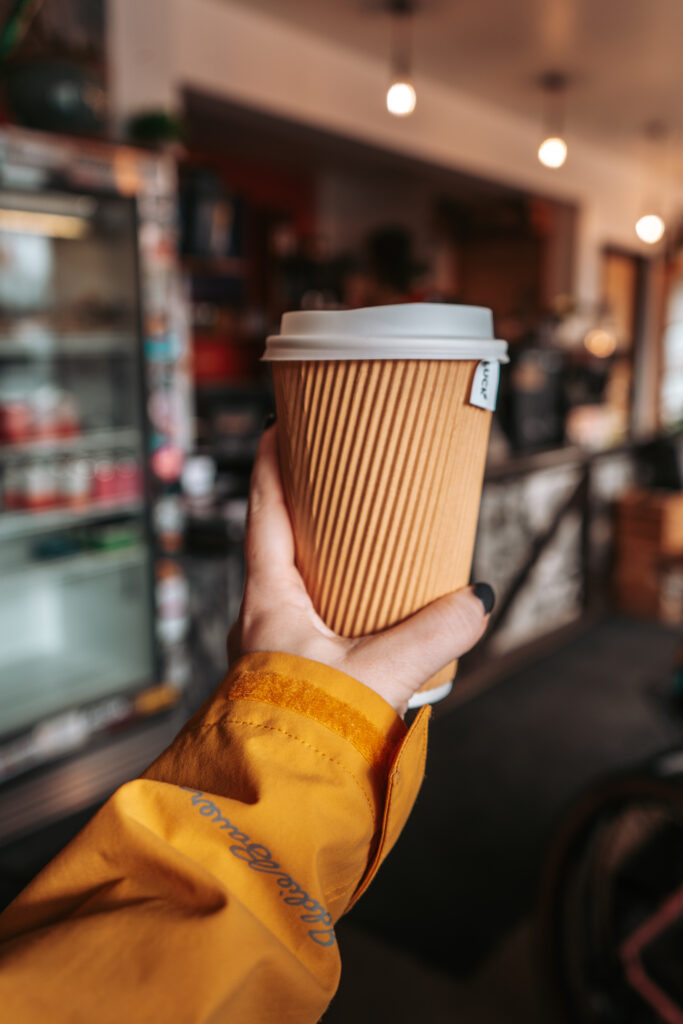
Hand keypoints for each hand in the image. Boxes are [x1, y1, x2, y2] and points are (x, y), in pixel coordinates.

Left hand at [228, 426, 492, 716]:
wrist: (274, 799)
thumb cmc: (306, 728)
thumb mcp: (379, 674)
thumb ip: (434, 635)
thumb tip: (477, 602)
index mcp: (267, 599)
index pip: (264, 511)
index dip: (271, 464)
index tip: (282, 425)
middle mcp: (260, 617)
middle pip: (276, 542)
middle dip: (303, 507)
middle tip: (336, 478)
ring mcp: (270, 648)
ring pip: (293, 584)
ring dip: (319, 558)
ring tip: (358, 541)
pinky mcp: (289, 676)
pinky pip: (310, 620)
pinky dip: (333, 601)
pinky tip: (363, 614)